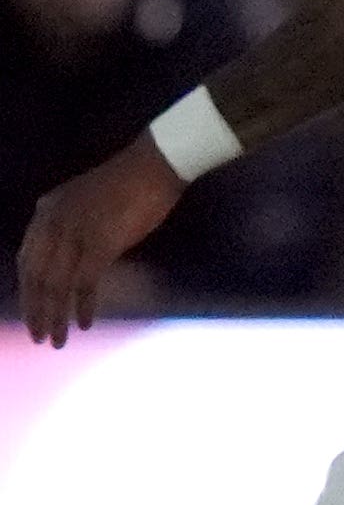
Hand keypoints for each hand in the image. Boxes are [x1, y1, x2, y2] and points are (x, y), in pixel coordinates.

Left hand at [19, 137, 185, 346]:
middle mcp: (54, 222)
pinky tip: (83, 323)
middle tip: (38, 337)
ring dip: (55, 316)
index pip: (27, 259)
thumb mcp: (87, 202)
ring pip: (56, 284)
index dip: (27, 290)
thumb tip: (73, 257)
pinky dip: (82, 306)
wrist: (156, 165)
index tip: (33, 312)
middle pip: (36, 276)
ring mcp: (75, 232)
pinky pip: (84, 282)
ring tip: (56, 340)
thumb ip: (73, 226)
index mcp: (47, 211)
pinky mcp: (100, 242)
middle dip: (35, 310)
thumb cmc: (131, 182)